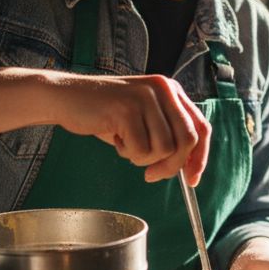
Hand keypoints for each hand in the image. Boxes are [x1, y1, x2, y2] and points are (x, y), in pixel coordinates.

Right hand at [47, 73, 210, 184]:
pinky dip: (127, 153)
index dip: (200, 157)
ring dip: (144, 158)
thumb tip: (187, 168)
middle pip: (187, 141)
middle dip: (171, 166)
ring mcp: (145, 97)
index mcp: (171, 90)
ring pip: (164, 148)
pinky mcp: (127, 109)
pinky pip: (140, 149)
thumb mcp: (143, 119)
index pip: (201, 127)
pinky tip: (115, 138)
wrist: (67, 97)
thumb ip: (167, 135)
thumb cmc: (105, 113)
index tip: (192, 180)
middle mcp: (163, 90)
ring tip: (125, 144)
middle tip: (151, 175)